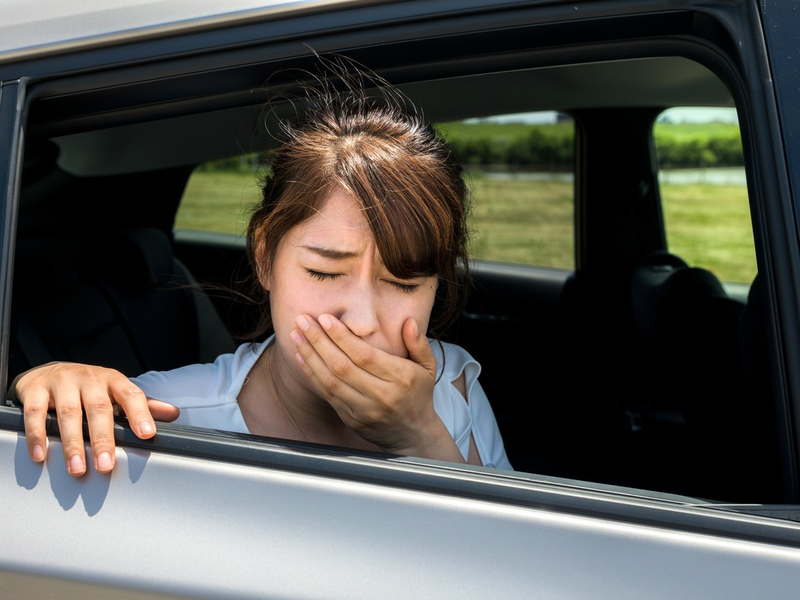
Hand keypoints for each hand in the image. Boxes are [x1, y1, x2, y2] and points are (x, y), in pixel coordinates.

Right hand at [10, 362, 179, 476]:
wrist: (48, 371)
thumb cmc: (89, 388)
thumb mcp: (116, 392)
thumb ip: (143, 405)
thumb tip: (173, 414)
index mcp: (113, 380)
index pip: (131, 395)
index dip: (140, 413)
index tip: (147, 434)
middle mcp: (90, 379)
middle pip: (99, 408)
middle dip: (103, 439)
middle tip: (106, 466)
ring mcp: (62, 381)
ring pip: (68, 413)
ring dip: (73, 443)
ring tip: (77, 468)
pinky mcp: (36, 388)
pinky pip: (36, 413)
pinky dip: (38, 435)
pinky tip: (42, 455)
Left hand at [291, 314, 464, 461]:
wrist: (413, 434)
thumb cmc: (419, 394)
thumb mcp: (428, 367)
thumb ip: (419, 343)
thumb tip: (409, 321)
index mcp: (399, 378)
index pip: (364, 355)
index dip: (342, 337)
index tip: (325, 319)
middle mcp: (381, 395)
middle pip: (342, 366)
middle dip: (319, 341)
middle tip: (302, 321)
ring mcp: (364, 410)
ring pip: (331, 380)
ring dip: (310, 356)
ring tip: (296, 335)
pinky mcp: (351, 419)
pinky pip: (327, 394)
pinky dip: (312, 374)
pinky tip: (301, 357)